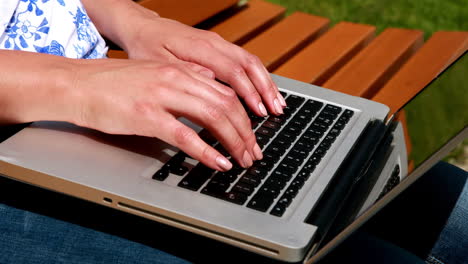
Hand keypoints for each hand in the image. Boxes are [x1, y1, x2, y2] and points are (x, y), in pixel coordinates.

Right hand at [71, 58, 263, 169]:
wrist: (76, 84)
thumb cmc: (111, 83)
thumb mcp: (152, 74)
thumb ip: (182, 78)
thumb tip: (208, 82)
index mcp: (179, 70)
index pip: (224, 92)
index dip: (244, 116)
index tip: (250, 135)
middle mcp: (176, 79)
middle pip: (226, 105)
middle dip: (245, 132)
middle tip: (252, 152)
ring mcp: (162, 96)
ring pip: (213, 117)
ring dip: (233, 141)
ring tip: (242, 159)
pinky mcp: (147, 116)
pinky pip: (186, 135)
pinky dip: (207, 151)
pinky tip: (218, 162)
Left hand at [123, 17, 286, 116]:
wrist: (143, 27)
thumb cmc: (146, 46)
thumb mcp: (157, 63)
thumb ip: (184, 73)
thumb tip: (210, 84)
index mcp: (200, 47)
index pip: (233, 70)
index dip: (248, 92)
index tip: (259, 111)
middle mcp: (215, 43)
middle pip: (249, 64)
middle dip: (265, 90)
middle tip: (276, 112)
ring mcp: (219, 44)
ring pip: (251, 61)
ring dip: (266, 83)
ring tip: (278, 105)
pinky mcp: (219, 48)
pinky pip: (245, 61)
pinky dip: (258, 78)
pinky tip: (264, 92)